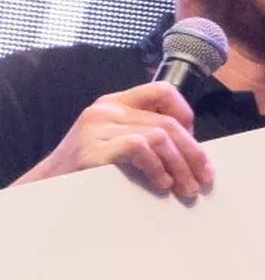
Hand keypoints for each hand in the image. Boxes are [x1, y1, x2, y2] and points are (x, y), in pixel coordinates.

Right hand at [24, 80, 208, 200]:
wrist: (46, 188)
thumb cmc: (88, 169)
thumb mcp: (117, 142)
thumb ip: (146, 135)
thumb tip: (193, 153)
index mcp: (116, 102)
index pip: (162, 90)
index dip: (186, 113)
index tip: (196, 142)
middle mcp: (107, 109)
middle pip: (168, 121)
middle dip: (193, 152)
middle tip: (204, 178)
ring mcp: (98, 126)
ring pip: (160, 136)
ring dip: (180, 165)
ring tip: (186, 188)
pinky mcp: (93, 148)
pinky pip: (140, 148)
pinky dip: (158, 167)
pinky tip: (162, 183)